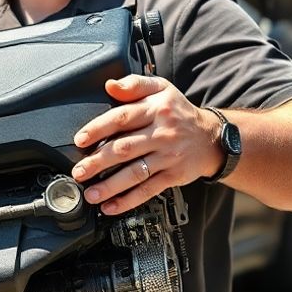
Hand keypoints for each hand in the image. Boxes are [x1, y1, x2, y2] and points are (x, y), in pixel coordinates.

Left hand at [70, 75, 223, 215]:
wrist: (212, 137)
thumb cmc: (179, 113)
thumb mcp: (161, 88)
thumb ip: (134, 84)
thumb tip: (110, 85)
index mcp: (155, 109)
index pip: (122, 118)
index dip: (98, 129)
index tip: (80, 140)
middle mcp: (161, 133)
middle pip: (125, 148)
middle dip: (98, 162)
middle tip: (79, 171)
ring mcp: (168, 157)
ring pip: (135, 172)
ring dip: (110, 186)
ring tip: (91, 193)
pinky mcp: (173, 176)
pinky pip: (148, 190)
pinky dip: (128, 201)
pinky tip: (111, 207)